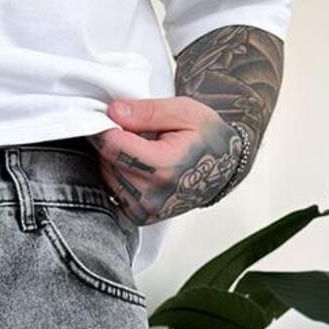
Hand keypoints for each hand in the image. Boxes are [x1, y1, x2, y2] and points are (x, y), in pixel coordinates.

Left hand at [93, 96, 246, 226]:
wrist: (222, 168)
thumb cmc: (206, 136)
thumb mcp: (184, 111)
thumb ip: (147, 111)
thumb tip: (113, 112)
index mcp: (164, 166)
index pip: (113, 146)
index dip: (106, 127)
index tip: (111, 117)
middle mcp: (153, 195)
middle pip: (107, 161)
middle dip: (114, 142)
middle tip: (136, 132)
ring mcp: (146, 210)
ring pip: (107, 176)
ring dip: (116, 159)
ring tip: (142, 149)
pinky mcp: (140, 217)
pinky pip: (114, 190)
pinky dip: (120, 175)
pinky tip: (140, 166)